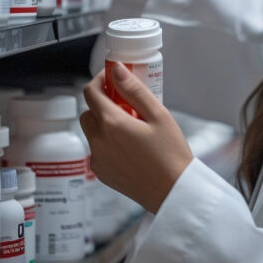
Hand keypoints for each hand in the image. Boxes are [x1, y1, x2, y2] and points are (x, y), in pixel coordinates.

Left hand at [81, 66, 193, 213]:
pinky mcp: (101, 173)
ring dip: (104, 123)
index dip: (100, 80)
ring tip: (132, 128)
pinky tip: (131, 147)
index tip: (113, 79)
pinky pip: (97, 149)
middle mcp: (99, 141)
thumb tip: (116, 70)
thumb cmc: (171, 154)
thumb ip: (134, 90)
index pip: (91, 92)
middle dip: (103, 103)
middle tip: (127, 104)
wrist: (173, 192)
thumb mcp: (159, 115)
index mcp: (112, 124)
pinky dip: (108, 142)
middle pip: (88, 111)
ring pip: (92, 131)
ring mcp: (97, 159)